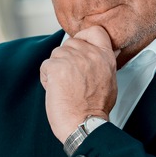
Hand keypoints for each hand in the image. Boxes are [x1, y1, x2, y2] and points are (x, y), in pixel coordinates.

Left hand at [40, 26, 118, 141]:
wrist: (84, 124)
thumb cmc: (95, 109)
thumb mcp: (110, 81)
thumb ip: (104, 64)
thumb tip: (102, 55)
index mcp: (105, 57)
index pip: (96, 31)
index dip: (84, 36)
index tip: (80, 45)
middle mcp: (90, 54)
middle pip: (70, 43)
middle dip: (66, 58)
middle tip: (71, 78)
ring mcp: (73, 59)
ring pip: (56, 54)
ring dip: (56, 69)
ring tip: (64, 87)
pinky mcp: (56, 67)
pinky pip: (45, 66)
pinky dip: (47, 79)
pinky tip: (56, 91)